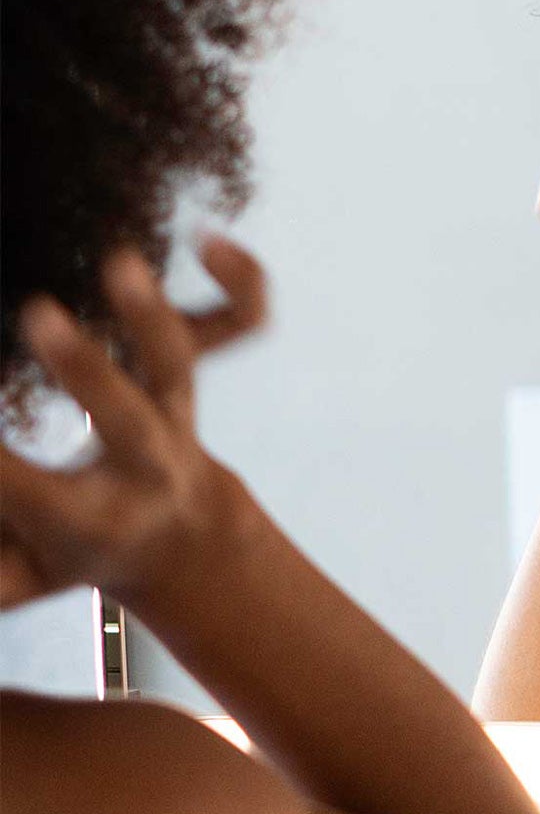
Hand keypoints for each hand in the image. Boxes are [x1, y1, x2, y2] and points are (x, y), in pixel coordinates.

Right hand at [0, 238, 266, 610]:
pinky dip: (243, 283)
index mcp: (90, 518)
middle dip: (85, 368)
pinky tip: (208, 241)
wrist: (181, 545)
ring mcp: (174, 412)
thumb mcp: (21, 573)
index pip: (27, 487)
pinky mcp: (191, 372)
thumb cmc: (71, 550)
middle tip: (34, 311)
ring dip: (153, 313)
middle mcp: (143, 463)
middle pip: (124, 418)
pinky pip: (242, 324)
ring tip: (122, 261)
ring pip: (177, 363)